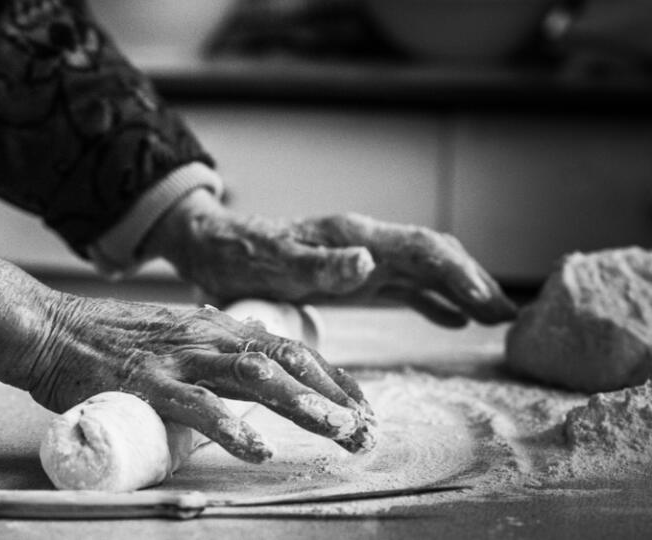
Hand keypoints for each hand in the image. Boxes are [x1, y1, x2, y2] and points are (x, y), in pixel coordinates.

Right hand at [0, 254, 373, 462]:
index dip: (329, 378)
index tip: (361, 406)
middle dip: (333, 395)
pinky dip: (232, 427)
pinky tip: (259, 449)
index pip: (288, 349)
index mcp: (214, 326)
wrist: (47, 327)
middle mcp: (206, 335)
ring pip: (256, 378)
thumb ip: (204, 358)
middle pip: (285, 361)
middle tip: (367, 429)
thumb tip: (236, 390)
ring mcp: (179, 357)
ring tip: (339, 432)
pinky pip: (198, 406)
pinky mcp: (147, 383)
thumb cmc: (104, 341)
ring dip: (303, 405)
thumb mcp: (169, 339)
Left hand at [145, 190, 515, 326]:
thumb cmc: (238, 256)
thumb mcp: (271, 264)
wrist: (213, 247)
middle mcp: (364, 244)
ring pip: (424, 272)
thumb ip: (318, 265)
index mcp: (352, 237)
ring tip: (495, 319)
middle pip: (434, 257)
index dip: (461, 273)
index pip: (422, 249)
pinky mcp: (350, 276)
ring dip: (461, 292)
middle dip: (474, 281)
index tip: (491, 301)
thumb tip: (368, 261)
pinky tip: (450, 319)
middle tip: (510, 317)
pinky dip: (431, 301)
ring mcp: (360, 259)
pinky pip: (401, 286)